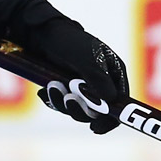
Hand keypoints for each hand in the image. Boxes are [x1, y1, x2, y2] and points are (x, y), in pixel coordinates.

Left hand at [24, 13, 129, 133]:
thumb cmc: (68, 42)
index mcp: (114, 73)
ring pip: (78, 109)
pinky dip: (53, 100)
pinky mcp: (66, 88)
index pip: (120, 103)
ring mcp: (83, 86)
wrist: (40, 33)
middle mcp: (101, 82)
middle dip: (80, 108)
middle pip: (97, 111)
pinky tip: (45, 89)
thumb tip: (111, 101)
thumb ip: (98, 80)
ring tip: (52, 86)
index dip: (111, 119)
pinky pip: (62, 104)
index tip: (95, 128)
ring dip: (63, 103)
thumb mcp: (86, 59)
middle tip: (68, 99)